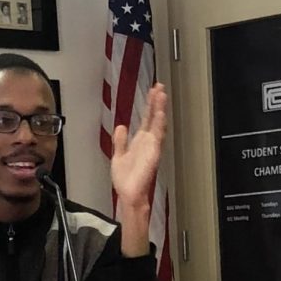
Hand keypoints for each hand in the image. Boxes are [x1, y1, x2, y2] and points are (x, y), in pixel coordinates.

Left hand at [111, 83, 166, 208]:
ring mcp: (152, 147)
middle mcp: (148, 142)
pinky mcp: (153, 153)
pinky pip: (157, 135)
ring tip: (161, 93)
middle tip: (159, 86)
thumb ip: (120, 141)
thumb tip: (120, 126)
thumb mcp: (119, 155)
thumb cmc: (126, 180)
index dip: (149, 105)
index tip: (152, 92)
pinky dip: (158, 123)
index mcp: (140, 141)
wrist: (129, 194)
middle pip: (153, 117)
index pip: (146, 119)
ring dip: (159, 108)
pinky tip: (159, 112)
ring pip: (158, 123)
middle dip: (156, 102)